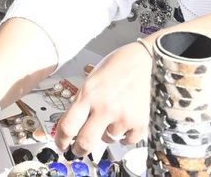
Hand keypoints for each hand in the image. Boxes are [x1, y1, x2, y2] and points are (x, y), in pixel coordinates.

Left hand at [52, 40, 152, 157]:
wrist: (149, 59)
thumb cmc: (121, 64)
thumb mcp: (94, 78)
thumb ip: (83, 100)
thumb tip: (73, 123)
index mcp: (89, 93)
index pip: (67, 126)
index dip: (61, 140)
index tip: (61, 144)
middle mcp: (104, 107)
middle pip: (85, 142)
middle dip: (79, 149)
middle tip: (78, 149)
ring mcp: (123, 117)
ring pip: (107, 139)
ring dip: (106, 133)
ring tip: (113, 115)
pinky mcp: (140, 124)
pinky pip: (126, 140)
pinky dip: (124, 134)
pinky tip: (126, 120)